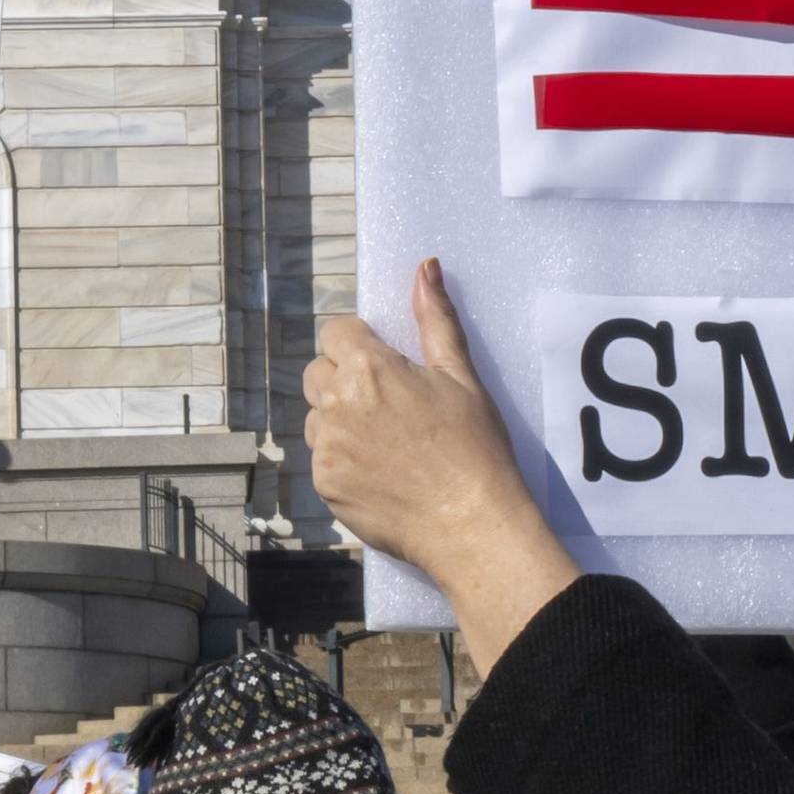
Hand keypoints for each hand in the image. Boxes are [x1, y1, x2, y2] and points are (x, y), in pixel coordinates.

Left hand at [301, 260, 580, 664]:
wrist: (471, 524)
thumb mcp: (461, 376)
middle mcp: (336, 404)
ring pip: (318, 419)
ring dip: (340, 422)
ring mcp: (326, 449)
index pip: (335, 333)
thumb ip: (435, 319)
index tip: (386, 367)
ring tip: (388, 443)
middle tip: (388, 405)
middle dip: (345, 380)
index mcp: (368, 368)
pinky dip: (344, 462)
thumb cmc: (474, 447)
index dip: (360, 346)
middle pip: (318, 374)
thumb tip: (425, 268)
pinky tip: (383, 473)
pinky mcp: (325, 486)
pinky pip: (323, 461)